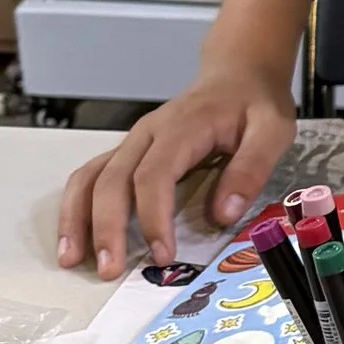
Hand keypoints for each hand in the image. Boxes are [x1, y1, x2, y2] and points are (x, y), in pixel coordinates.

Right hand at [57, 56, 297, 278]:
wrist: (237, 73)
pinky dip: (77, 207)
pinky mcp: (128, 152)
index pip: (154, 175)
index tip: (162, 254)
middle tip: (109, 270)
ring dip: (77, 219)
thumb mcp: (272, 130)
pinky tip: (75, 238)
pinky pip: (90, 177)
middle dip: (106, 227)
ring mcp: (133, 142)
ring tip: (72, 259)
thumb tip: (223, 214)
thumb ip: (250, 170)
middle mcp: (147, 133)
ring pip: (90, 177)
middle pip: (112, 180)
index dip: (153, 217)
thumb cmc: (254, 103)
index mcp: (182, 127)